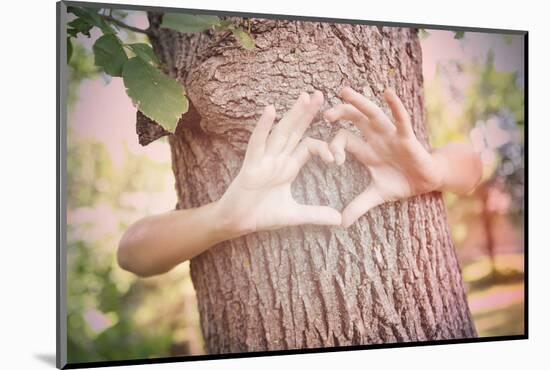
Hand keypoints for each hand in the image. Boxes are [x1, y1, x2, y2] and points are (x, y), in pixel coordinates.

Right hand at [215, 91, 341, 236]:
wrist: (236, 224)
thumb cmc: (260, 215)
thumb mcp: (294, 215)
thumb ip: (316, 215)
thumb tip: (340, 220)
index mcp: (287, 167)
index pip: (308, 147)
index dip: (324, 148)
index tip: (336, 159)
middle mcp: (276, 158)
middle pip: (295, 131)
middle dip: (307, 113)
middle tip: (320, 94)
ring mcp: (263, 160)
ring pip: (280, 132)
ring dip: (292, 115)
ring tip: (304, 96)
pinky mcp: (250, 165)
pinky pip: (257, 143)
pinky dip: (263, 127)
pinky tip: (270, 110)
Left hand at [324, 87, 444, 226]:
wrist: (427, 182)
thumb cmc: (401, 183)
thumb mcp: (376, 195)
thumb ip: (358, 206)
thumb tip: (340, 224)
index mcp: (365, 149)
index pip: (343, 140)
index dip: (334, 146)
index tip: (331, 159)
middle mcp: (375, 138)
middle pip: (354, 120)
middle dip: (340, 113)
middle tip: (324, 113)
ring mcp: (390, 135)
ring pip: (372, 114)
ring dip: (358, 103)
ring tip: (343, 92)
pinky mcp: (407, 137)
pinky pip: (400, 119)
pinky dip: (395, 106)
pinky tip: (387, 93)